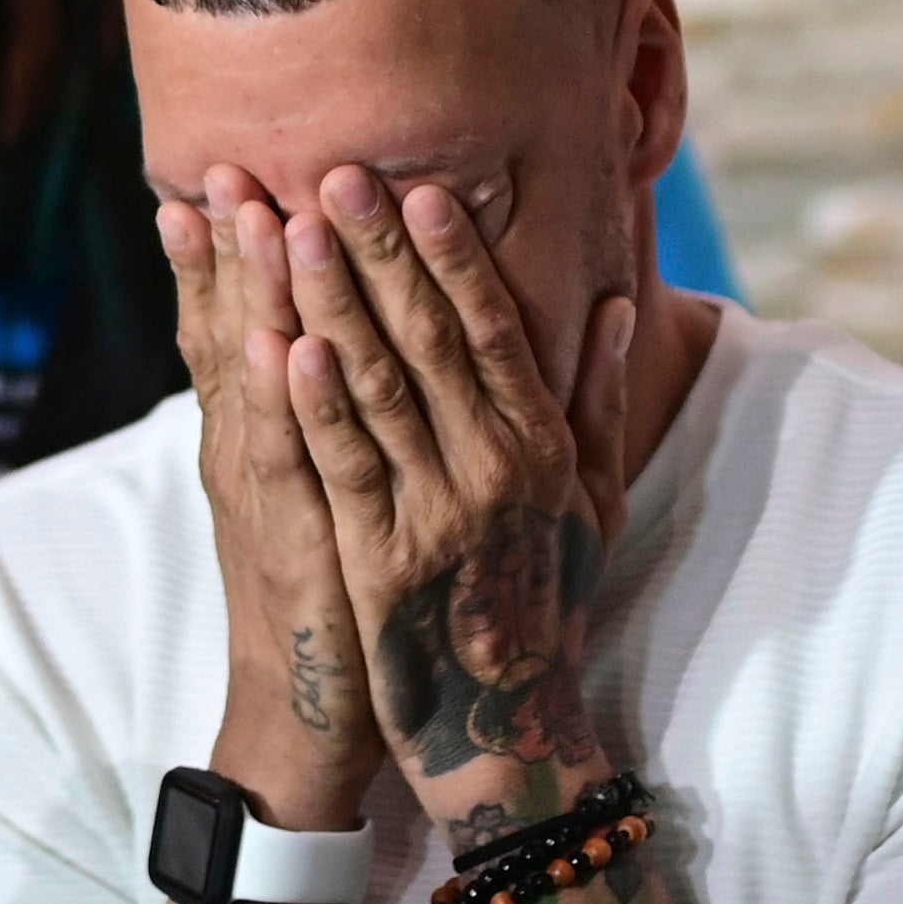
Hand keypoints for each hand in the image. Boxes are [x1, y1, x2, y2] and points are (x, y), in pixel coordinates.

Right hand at [160, 170, 385, 831]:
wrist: (308, 724)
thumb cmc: (333, 606)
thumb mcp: (319, 500)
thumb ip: (325, 423)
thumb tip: (317, 346)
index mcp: (257, 442)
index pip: (231, 330)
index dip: (221, 256)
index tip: (215, 175)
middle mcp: (248, 459)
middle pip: (230, 336)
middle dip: (227, 247)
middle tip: (220, 161)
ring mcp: (270, 500)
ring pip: (255, 384)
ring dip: (249, 295)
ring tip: (248, 214)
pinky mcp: (303, 544)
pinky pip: (291, 463)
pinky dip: (282, 402)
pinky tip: (280, 342)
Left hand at [274, 166, 635, 815]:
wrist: (503, 731)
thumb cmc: (545, 602)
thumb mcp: (591, 500)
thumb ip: (597, 397)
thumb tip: (620, 299)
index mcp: (539, 446)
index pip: (491, 328)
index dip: (453, 255)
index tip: (420, 185)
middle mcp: (493, 470)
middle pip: (424, 340)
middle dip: (374, 251)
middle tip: (331, 172)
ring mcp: (434, 514)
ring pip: (373, 388)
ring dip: (327, 299)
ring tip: (286, 225)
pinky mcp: (377, 560)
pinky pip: (340, 468)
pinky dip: (312, 402)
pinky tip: (282, 342)